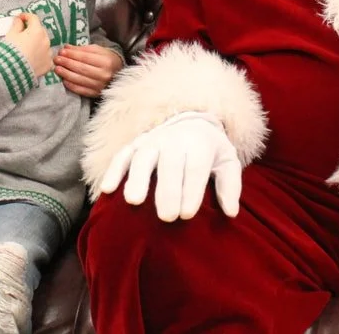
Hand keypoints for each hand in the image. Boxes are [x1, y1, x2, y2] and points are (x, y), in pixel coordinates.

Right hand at [5, 13, 52, 76]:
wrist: (12, 71)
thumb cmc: (10, 51)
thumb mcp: (10, 35)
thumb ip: (16, 25)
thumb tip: (18, 20)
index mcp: (37, 31)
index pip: (33, 18)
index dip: (25, 16)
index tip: (20, 18)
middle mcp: (46, 41)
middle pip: (40, 31)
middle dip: (32, 30)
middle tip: (23, 33)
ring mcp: (48, 53)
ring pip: (44, 44)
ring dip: (37, 44)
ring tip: (27, 48)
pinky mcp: (48, 65)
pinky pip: (45, 57)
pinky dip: (40, 56)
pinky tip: (32, 59)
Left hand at [54, 44, 123, 97]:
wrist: (118, 74)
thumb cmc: (106, 59)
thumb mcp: (98, 50)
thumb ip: (82, 49)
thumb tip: (66, 48)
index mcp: (106, 61)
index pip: (85, 57)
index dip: (72, 54)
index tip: (61, 51)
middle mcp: (104, 74)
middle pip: (81, 68)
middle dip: (67, 63)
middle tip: (56, 59)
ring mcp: (100, 86)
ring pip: (80, 80)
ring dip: (66, 74)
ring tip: (57, 69)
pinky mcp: (96, 93)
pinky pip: (81, 90)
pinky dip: (71, 85)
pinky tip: (64, 80)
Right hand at [100, 111, 241, 222]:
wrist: (192, 121)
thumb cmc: (210, 151)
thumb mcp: (227, 162)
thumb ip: (230, 186)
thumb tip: (231, 212)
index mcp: (200, 144)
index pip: (195, 167)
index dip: (191, 190)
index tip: (187, 215)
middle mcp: (175, 139)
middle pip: (170, 164)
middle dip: (167, 190)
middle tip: (166, 217)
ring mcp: (153, 140)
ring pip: (143, 157)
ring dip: (137, 178)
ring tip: (134, 201)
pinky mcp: (136, 143)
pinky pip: (123, 155)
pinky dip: (114, 170)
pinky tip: (107, 189)